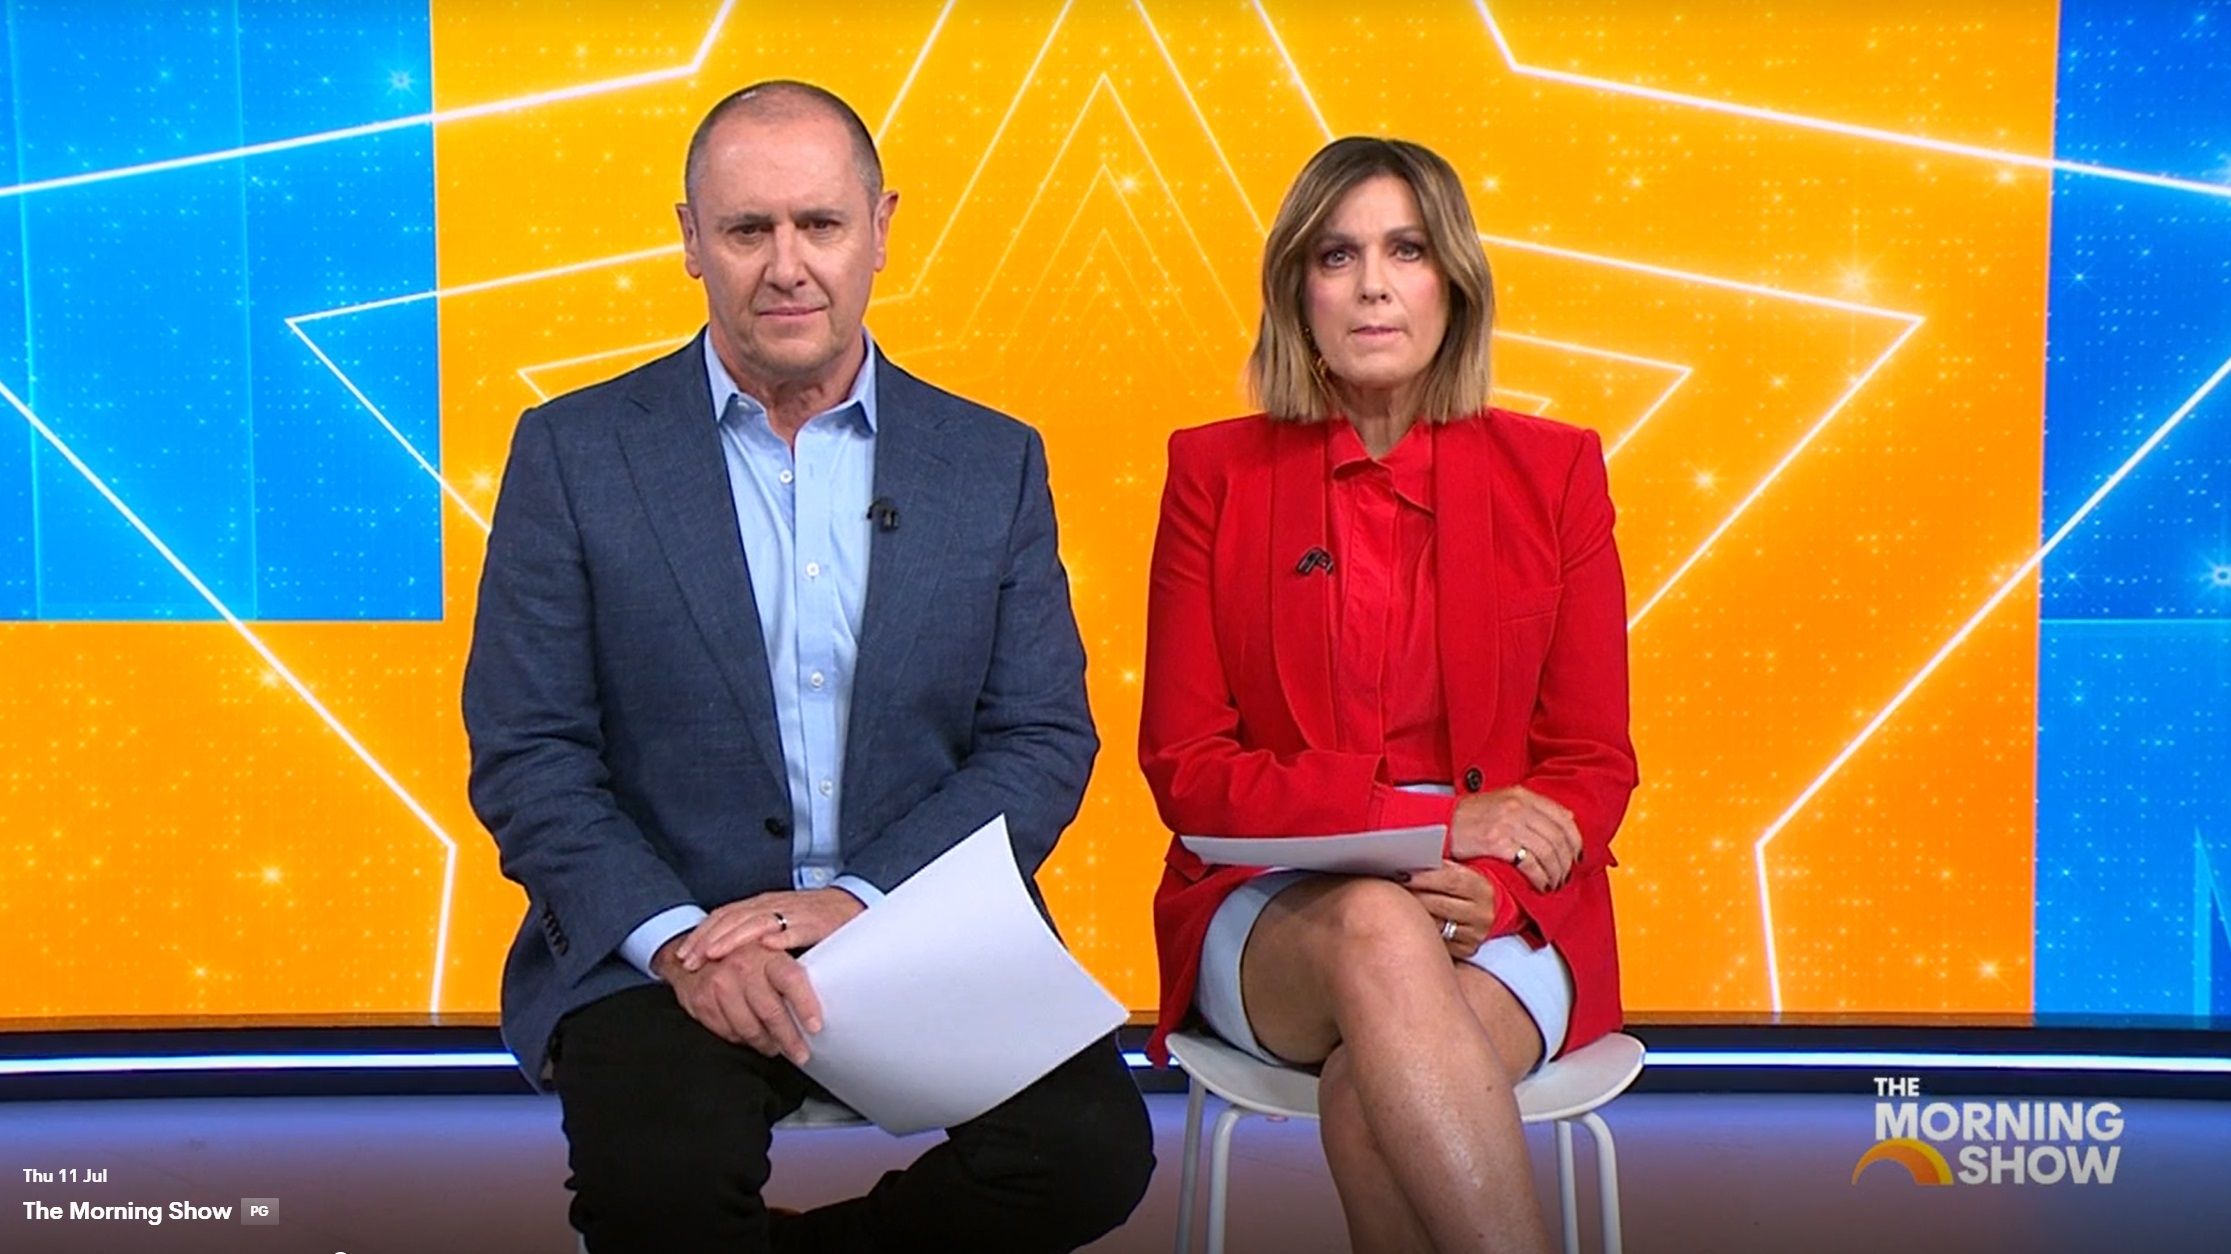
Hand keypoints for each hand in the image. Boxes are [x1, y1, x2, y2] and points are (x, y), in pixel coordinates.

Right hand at [654, 933, 822, 1063]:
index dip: (805, 1005)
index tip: (816, 1027)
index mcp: (767, 953)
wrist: (698, 949)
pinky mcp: (702, 1000)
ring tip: (776, 1048)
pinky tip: (750, 1037)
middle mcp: (743, 967)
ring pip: (749, 1028)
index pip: (791, 980)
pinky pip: (728, 1032)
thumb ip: (792, 971)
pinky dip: (742, 1039)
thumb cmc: (745, 954)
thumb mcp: (771, 952)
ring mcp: (720, 984)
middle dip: (789, 1038)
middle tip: (800, 1053)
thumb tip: (827, 995)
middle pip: (771, 1012)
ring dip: (766, 1043)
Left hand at [677, 887, 867, 968]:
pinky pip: (796, 929)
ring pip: (757, 922)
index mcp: (761, 905)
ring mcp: (793, 913)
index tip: (683, 956)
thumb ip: (752, 934)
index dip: (702, 934)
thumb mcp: (776, 923)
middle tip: (691, 961)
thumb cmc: (812, 919)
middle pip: (733, 919)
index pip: (724, 916)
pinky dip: (780, 937)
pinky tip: (767, 947)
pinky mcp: (817, 923)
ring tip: (717, 955)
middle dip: (708, 940)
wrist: (851, 906)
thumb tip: (719, 958)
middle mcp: (772, 905)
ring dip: (734, 939)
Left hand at [1400, 861, 1496, 958]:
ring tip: (1392, 904)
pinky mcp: (1463, 950)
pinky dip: (1417, 930)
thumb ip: (1439, 863)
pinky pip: (1434, 941)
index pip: (1450, 880)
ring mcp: (1473, 935)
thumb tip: (1411, 856)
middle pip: (1438, 904)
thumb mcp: (1459, 869)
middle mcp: (1481, 914)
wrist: (1481, 910)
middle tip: (1387, 886)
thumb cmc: (1459, 884)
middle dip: (1411, 894)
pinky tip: (1404, 921)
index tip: (1400, 872)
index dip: (1423, 876)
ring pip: (1433, 925)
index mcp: (1480, 888)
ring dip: (1409, 914)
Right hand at [1447, 786, 1580, 890]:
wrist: (1439, 823)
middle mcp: (1518, 807)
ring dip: (1555, 873)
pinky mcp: (1497, 843)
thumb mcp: (1504, 800)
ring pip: (1548, 852)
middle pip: (1558, 838)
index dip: (1575, 841)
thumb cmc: (1469, 815)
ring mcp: (1508, 824)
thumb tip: (1568, 817)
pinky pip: (1530, 864)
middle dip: (1566, 862)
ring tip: (1553, 883)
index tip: (1576, 856)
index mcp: (1522, 795)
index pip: (1563, 818)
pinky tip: (1539, 885)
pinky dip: (1540, 877)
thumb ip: (1534, 807)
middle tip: (1565, 876)